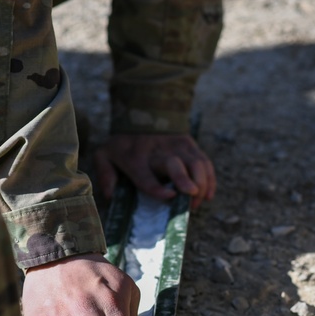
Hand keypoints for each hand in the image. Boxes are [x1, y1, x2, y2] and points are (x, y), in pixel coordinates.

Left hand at [94, 134, 215, 210]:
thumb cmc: (124, 143)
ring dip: (201, 184)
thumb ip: (104, 173)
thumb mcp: (105, 154)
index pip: (145, 176)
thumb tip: (110, 195)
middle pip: (176, 165)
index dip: (157, 188)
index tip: (169, 197)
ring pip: (196, 164)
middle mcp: (158, 152)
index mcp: (135, 158)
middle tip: (191, 196)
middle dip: (185, 180)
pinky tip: (208, 195)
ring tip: (196, 202)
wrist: (143, 113)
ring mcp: (177, 147)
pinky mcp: (191, 145)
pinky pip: (206, 163)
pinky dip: (210, 180)